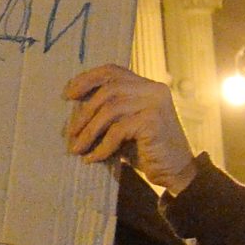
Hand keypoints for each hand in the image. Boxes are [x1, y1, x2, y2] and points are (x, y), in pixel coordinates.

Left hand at [62, 64, 199, 195]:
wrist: (176, 173)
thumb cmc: (147, 150)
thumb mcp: (125, 126)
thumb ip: (108, 112)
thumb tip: (72, 108)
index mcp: (146, 86)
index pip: (112, 71)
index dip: (87, 79)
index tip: (68, 94)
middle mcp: (153, 89)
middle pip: (108, 90)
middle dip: (84, 112)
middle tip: (70, 133)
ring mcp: (155, 104)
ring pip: (109, 109)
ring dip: (89, 131)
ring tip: (76, 148)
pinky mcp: (153, 122)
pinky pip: (117, 131)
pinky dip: (101, 146)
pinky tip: (92, 158)